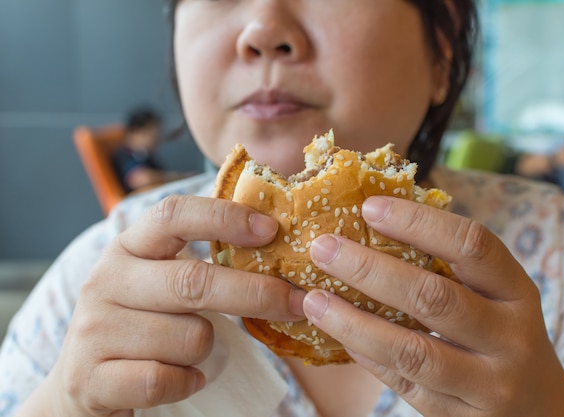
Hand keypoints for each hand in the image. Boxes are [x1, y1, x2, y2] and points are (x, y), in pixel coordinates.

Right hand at [27, 195, 304, 416]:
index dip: (224, 217)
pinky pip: (167, 378)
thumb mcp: (161, 280)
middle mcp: (106, 280)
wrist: (83, 380)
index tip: (271, 229)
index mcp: (129, 247)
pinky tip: (184, 376)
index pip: (173, 215)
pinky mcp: (92, 377)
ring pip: (190, 337)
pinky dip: (189, 381)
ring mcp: (95, 329)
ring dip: (209, 348)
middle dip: (254, 293)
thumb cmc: (143, 322)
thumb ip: (202, 263)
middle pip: (193, 281)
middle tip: (297, 301)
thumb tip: (278, 248)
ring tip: (193, 349)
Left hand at [302, 196, 563, 416]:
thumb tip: (375, 222)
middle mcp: (509, 336)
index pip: (472, 245)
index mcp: (517, 291)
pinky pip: (403, 383)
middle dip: (369, 269)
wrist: (542, 413)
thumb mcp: (497, 296)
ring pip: (412, 350)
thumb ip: (452, 267)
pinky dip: (366, 355)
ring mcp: (487, 383)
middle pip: (433, 296)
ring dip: (353, 322)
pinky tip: (338, 333)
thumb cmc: (503, 335)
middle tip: (322, 248)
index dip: (418, 221)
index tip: (369, 207)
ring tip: (312, 299)